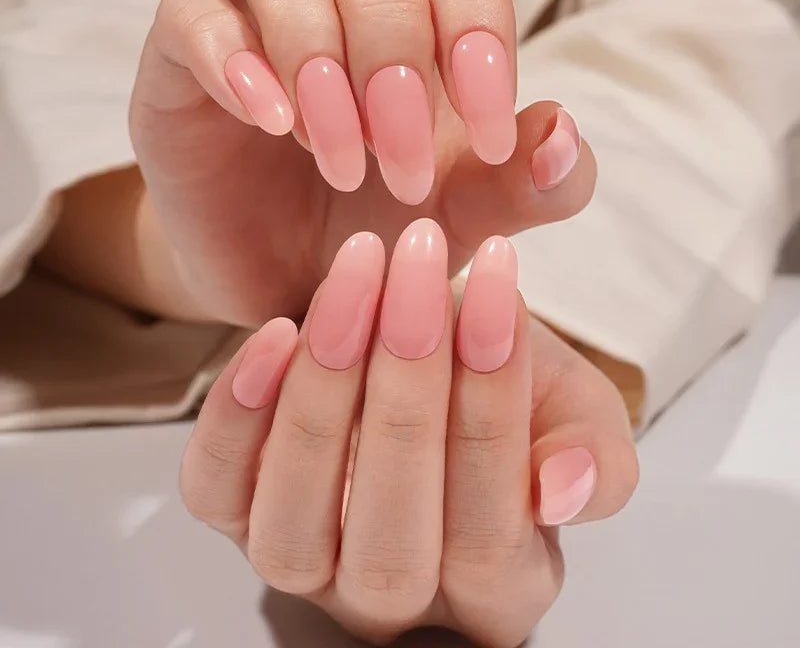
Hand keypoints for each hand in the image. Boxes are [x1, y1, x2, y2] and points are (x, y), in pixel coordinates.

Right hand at [129, 0, 593, 324]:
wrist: (291, 275)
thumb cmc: (381, 222)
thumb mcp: (469, 212)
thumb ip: (527, 181)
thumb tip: (561, 138)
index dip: (476, 4)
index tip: (488, 129)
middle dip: (394, 33)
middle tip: (404, 157)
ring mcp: (243, 3)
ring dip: (318, 45)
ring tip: (341, 155)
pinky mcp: (177, 60)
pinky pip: (188, 12)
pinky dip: (236, 60)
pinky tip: (274, 123)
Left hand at [180, 220, 637, 646]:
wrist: (411, 354)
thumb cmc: (486, 381)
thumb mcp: (565, 405)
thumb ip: (593, 450)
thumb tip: (564, 487)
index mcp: (495, 583)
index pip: (494, 526)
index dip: (494, 399)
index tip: (496, 282)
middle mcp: (392, 597)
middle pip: (393, 537)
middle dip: (408, 388)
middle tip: (418, 269)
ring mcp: (304, 564)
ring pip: (295, 526)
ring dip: (326, 392)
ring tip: (357, 282)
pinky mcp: (233, 516)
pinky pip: (215, 489)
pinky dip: (236, 417)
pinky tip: (277, 334)